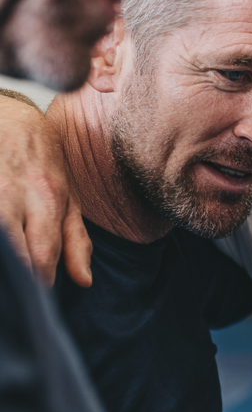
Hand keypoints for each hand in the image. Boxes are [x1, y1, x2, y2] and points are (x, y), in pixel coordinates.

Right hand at [0, 95, 91, 286]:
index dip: (38, 282)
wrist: (12, 116)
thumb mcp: (68, 198)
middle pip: (14, 251)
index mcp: (47, 200)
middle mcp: (16, 195)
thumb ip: (76, 240)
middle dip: (17, 275)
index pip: (43, 256)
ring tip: (9, 272)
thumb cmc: (44, 163)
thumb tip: (83, 281)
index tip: (36, 295)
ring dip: (4, 256)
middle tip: (19, 292)